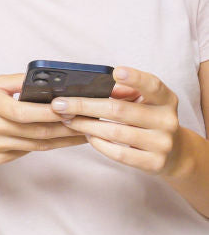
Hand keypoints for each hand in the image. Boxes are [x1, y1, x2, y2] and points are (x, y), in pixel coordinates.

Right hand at [0, 74, 86, 164]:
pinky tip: (63, 139)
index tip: (73, 107)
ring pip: (37, 145)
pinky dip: (46, 145)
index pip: (24, 112)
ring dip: (64, 139)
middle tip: (90, 122)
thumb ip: (19, 82)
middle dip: (66, 127)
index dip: (50, 112)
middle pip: (36, 131)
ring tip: (85, 132)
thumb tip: (49, 82)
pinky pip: (28, 151)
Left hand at [50, 66, 180, 174]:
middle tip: (59, 104)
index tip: (116, 71)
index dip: (135, 78)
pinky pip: (118, 153)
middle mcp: (167, 120)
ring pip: (115, 132)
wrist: (175, 153)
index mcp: (165, 99)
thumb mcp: (144, 102)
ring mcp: (162, 143)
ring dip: (85, 126)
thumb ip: (124, 92)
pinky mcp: (154, 163)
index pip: (152, 85)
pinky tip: (87, 136)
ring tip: (68, 120)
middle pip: (119, 110)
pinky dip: (98, 144)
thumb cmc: (149, 120)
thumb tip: (96, 88)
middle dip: (84, 106)